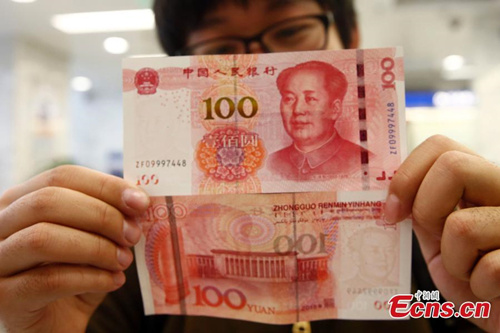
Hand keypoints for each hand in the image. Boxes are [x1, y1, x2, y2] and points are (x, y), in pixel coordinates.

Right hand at [0, 165, 149, 332]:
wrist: (55, 325)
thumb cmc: (76, 276)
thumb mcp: (94, 240)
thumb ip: (109, 216)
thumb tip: (137, 198)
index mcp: (22, 200)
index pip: (62, 176)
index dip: (105, 186)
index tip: (141, 202)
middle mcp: (0, 224)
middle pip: (49, 201)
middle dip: (101, 215)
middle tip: (133, 234)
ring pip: (43, 239)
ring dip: (96, 248)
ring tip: (124, 261)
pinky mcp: (3, 296)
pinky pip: (48, 280)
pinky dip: (90, 278)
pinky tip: (113, 281)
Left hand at [385, 135, 499, 331]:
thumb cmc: (472, 275)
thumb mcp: (439, 236)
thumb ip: (421, 208)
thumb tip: (387, 193)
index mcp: (479, 180)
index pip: (440, 146)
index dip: (407, 175)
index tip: (392, 211)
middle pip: (453, 166)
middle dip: (427, 210)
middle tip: (437, 239)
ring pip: (462, 225)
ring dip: (455, 263)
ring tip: (473, 272)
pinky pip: (490, 268)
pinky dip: (480, 288)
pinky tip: (492, 289)